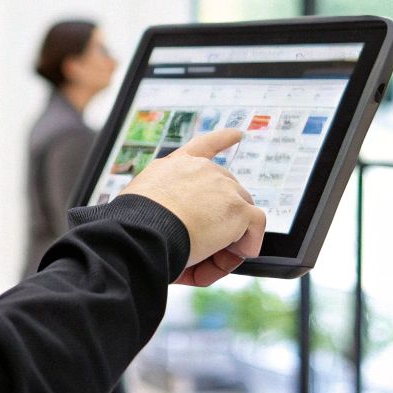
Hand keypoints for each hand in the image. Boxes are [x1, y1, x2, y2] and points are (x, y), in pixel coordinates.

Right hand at [121, 129, 266, 287]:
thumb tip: (185, 232)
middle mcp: (199, 169)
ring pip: (242, 212)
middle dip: (220, 221)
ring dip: (229, 237)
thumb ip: (167, 210)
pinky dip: (248, 244)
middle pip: (227, 193)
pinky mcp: (237, 207)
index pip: (203, 146)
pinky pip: (255, 227)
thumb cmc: (136, 228)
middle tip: (202, 249)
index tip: (238, 135)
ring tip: (207, 256)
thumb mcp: (147, 208)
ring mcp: (221, 185)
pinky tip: (234, 254)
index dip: (222, 139)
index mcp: (174, 166)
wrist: (141, 233)